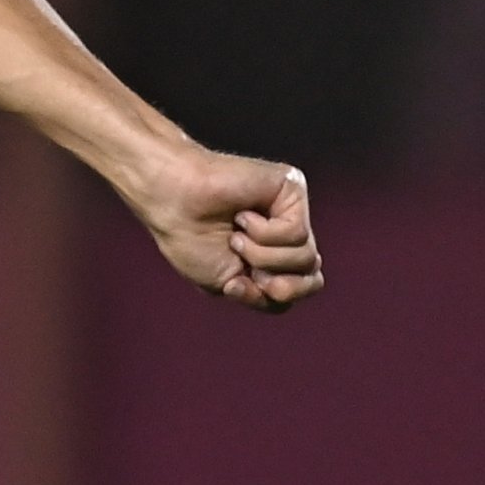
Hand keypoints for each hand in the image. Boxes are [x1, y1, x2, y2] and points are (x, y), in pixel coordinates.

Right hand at [138, 153, 321, 310]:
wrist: (173, 203)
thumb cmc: (191, 240)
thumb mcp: (231, 286)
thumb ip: (270, 297)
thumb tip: (311, 281)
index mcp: (275, 255)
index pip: (303, 287)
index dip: (276, 296)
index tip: (236, 284)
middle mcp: (288, 232)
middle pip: (311, 277)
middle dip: (275, 283)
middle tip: (243, 262)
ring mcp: (292, 210)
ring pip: (306, 256)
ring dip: (263, 256)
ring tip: (236, 236)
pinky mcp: (292, 188)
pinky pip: (297, 232)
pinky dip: (264, 234)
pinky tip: (243, 216)